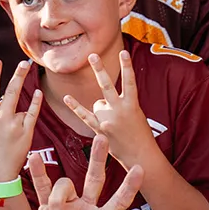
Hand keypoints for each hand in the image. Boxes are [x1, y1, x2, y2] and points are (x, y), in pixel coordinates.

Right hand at [0, 58, 42, 184]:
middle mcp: (0, 117)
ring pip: (20, 102)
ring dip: (24, 89)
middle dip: (17, 74)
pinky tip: (38, 93)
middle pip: (9, 90)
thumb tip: (7, 105)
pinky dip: (35, 102)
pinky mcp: (25, 132)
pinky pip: (32, 113)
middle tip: (24, 62)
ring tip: (27, 70)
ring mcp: (13, 124)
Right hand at [25, 134, 143, 209]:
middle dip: (99, 159)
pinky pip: (44, 188)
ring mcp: (68, 208)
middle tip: (102, 137)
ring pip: (66, 186)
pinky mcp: (48, 209)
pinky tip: (35, 158)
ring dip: (59, 194)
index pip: (119, 201)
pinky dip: (39, 173)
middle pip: (95, 180)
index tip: (141, 169)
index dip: (129, 187)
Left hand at [62, 51, 157, 166]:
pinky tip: (67, 97)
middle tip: (92, 55)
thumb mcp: (137, 115)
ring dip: (103, 110)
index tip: (124, 52)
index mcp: (133, 105)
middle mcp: (119, 111)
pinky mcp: (100, 130)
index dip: (127, 67)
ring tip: (115, 122)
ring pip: (98, 104)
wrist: (141, 157)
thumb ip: (122, 104)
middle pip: (107, 86)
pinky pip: (85, 116)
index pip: (130, 82)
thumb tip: (100, 102)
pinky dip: (76, 107)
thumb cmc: (141, 134)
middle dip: (100, 70)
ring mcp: (108, 121)